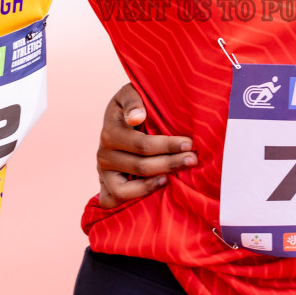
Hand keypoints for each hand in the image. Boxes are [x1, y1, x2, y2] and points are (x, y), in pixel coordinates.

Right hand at [96, 83, 196, 209]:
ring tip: (173, 177)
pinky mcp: (105, 186)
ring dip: (153, 184)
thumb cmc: (134, 106)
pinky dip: (133, 197)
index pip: (141, 144)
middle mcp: (103, 154)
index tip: (188, 143)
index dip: (167, 145)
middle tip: (192, 159)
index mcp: (109, 131)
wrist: (122, 122)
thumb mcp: (131, 94)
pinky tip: (156, 185)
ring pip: (126, 189)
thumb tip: (136, 118)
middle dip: (170, 163)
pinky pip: (112, 200)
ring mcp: (103, 172)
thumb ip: (133, 101)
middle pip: (141, 166)